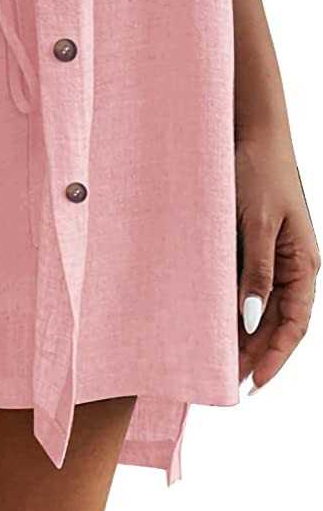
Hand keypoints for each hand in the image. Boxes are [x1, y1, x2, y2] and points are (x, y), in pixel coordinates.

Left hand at [235, 122, 319, 393]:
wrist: (248, 130)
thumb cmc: (260, 170)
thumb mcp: (260, 221)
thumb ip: (257, 270)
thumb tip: (250, 319)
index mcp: (304, 263)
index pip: (295, 323)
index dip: (276, 355)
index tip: (254, 381)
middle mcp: (289, 265)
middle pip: (274, 321)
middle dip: (252, 352)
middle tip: (224, 380)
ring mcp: (269, 255)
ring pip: (256, 306)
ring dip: (238, 333)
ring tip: (213, 359)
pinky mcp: (247, 244)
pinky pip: (240, 283)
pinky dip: (226, 304)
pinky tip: (207, 321)